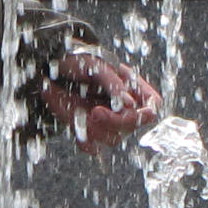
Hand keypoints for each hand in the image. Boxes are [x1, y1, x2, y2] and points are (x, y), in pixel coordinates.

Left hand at [39, 49, 161, 152]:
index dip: (143, 113)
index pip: (152, 107)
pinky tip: (78, 126)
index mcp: (132, 89)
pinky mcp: (88, 131)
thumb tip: (129, 105)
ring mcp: (107, 122)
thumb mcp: (97, 66)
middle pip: (131, 126)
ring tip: (80, 113)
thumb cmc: (80, 62)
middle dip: (114, 121)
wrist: (55, 70)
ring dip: (96, 129)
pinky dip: (84, 140)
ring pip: (112, 138)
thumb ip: (113, 83)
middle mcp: (123, 108)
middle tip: (95, 112)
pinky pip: (91, 145)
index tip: (125, 109)